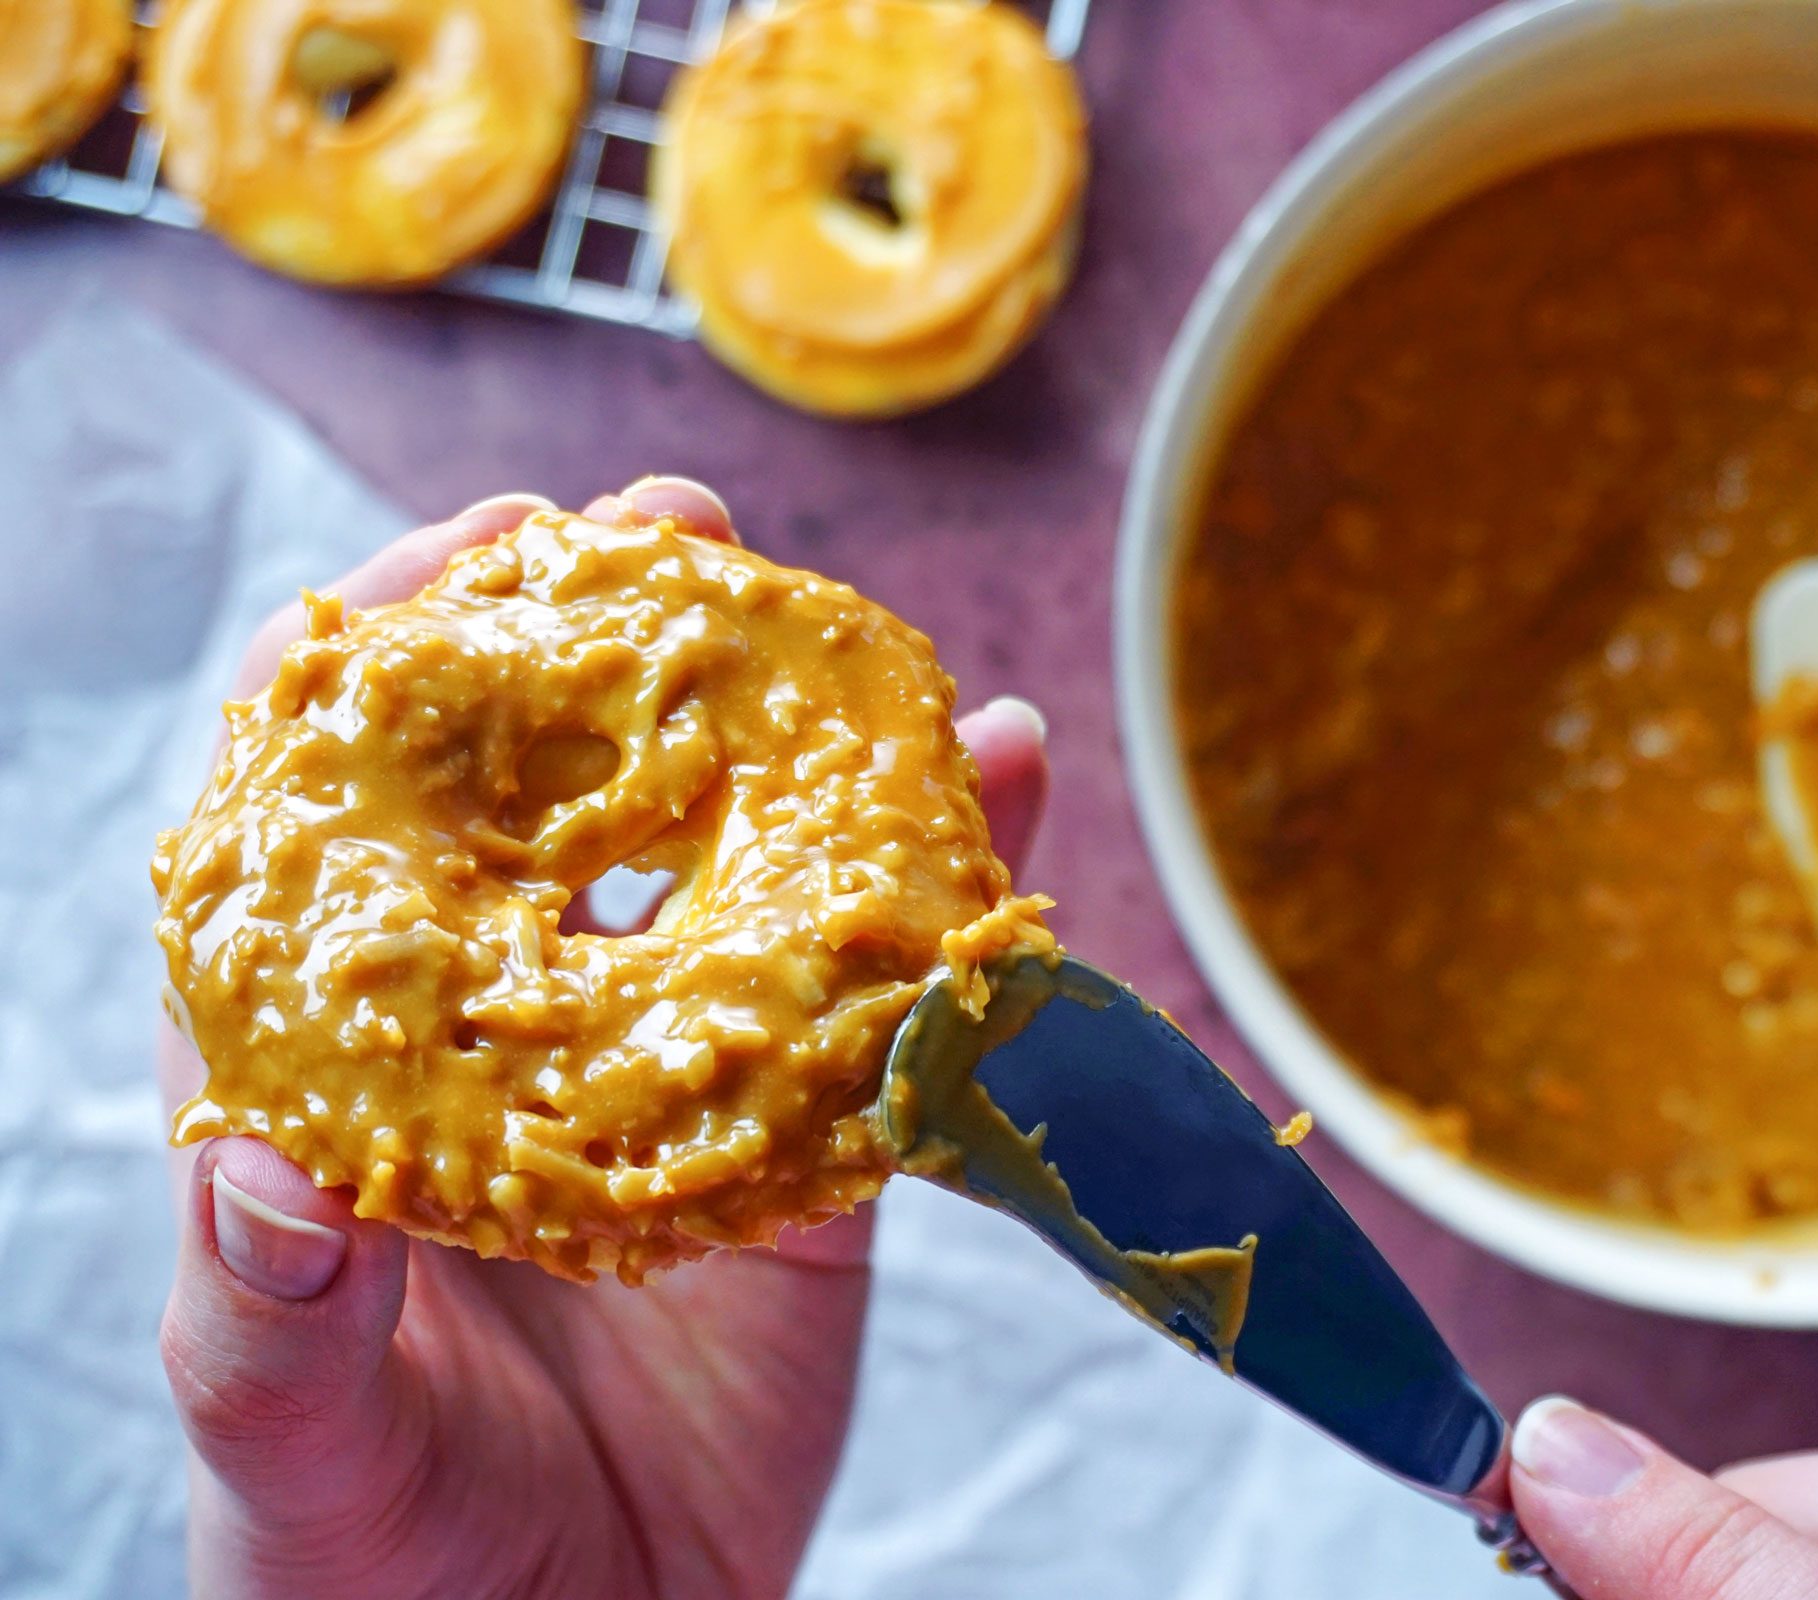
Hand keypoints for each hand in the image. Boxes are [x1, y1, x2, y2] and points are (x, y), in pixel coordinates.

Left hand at [157, 480, 1050, 1599]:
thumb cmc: (378, 1577)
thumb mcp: (296, 1469)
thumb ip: (271, 1330)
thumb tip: (256, 1172)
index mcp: (345, 1078)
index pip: (336, 830)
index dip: (388, 670)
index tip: (471, 560)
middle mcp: (504, 1052)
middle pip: (548, 804)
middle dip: (608, 650)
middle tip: (679, 537)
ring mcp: (661, 1094)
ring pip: (731, 882)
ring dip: (799, 750)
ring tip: (866, 644)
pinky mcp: (801, 1166)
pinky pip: (879, 1014)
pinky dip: (951, 901)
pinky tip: (1011, 792)